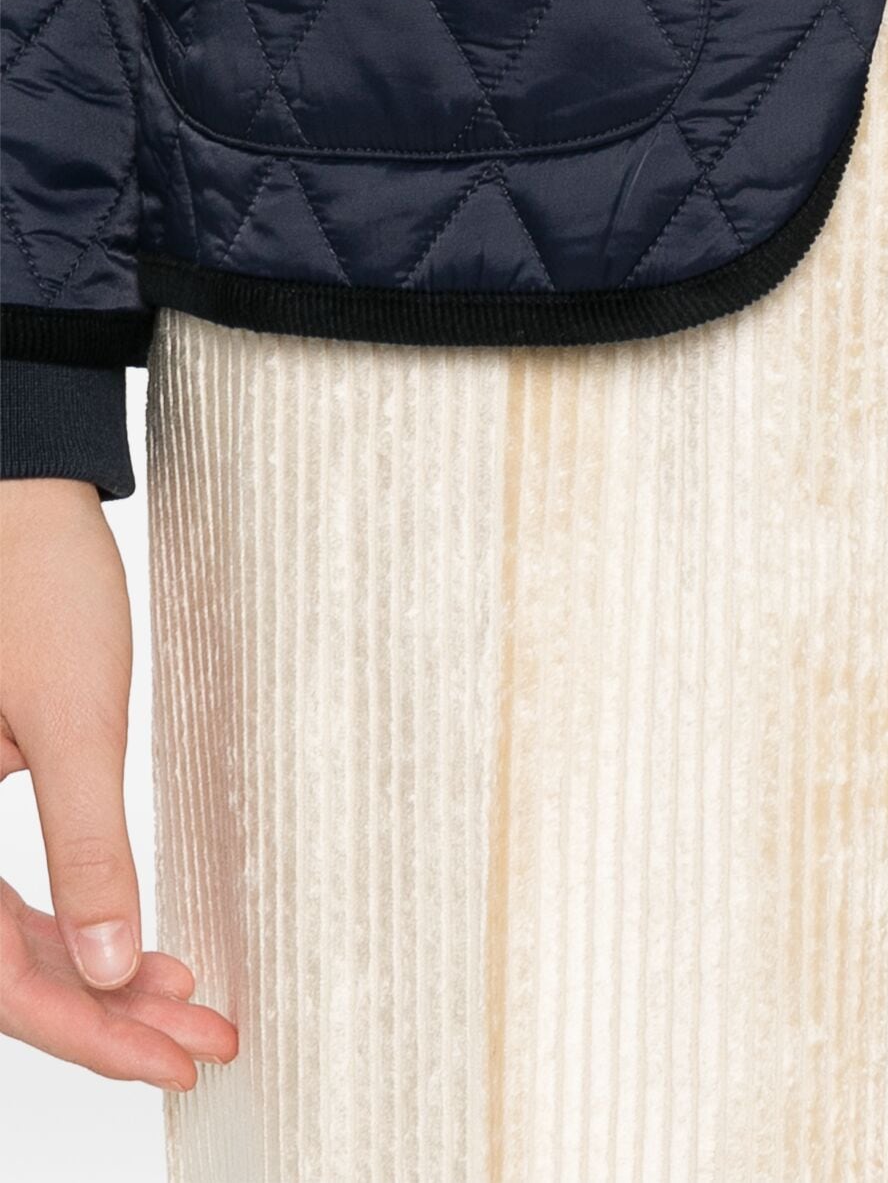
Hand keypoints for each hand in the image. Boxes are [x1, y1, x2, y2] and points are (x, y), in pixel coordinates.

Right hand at [0, 477, 234, 1087]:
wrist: (22, 494)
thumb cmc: (37, 581)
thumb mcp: (77, 718)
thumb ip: (90, 844)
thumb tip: (113, 962)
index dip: (85, 1033)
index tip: (170, 1061)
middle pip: (3, 971)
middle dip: (105, 1016)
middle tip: (200, 1042)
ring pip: (7, 939)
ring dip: (96, 977)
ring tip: (187, 1003)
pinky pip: (8, 894)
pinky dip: (75, 924)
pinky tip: (137, 947)